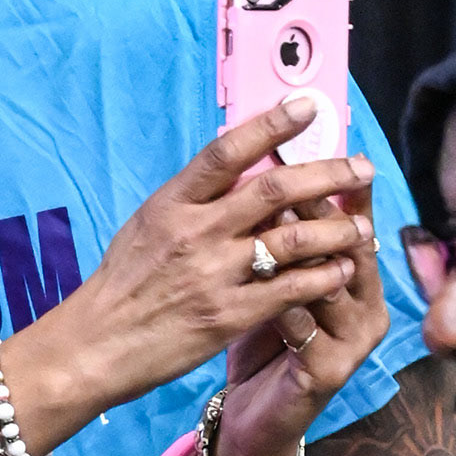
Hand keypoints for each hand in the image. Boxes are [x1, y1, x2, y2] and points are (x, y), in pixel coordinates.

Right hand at [0, 101, 374, 455]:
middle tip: (361, 167)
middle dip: (327, 174)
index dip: (272, 125)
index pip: (227, 151)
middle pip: (275, 189)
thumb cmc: (121, 287)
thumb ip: (192, 201)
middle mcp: (195, 233)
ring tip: (362, 225)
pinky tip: (343, 271)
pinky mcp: (226, 316)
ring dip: (336, 229)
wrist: (93, 348)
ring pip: (292, 239)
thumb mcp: (146, 228)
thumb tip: (238, 172)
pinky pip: (289, 290)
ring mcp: (213, 275)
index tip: (309, 108)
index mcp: (172, 204)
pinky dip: (323, 277)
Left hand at [203, 163, 388, 455]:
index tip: (307, 150)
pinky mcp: (329, 374)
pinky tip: (261, 288)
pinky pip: (308, 332)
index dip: (333, 184)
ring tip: (274, 223)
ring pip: (332, 285)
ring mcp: (354, 342)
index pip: (352, 219)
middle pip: (349, 246)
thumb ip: (279, 236)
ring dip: (302, 254)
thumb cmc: (261, 340)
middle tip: (289, 178)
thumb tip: (268, 168)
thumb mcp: (271, 281)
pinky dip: (284, 306)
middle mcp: (368, 305)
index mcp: (359, 276)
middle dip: (319, 211)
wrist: (252, 417)